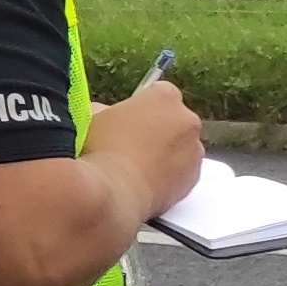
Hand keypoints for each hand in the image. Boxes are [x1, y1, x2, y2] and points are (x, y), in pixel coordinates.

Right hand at [87, 72, 205, 223]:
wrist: (111, 192)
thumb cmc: (98, 150)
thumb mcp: (91, 118)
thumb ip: (105, 110)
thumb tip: (105, 114)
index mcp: (164, 97)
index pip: (157, 93)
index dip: (139, 107)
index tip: (125, 120)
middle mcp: (187, 119)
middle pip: (173, 119)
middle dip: (156, 129)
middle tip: (128, 144)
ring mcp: (194, 150)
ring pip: (180, 146)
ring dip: (164, 152)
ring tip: (135, 167)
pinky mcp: (194, 178)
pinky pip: (182, 171)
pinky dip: (168, 175)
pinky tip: (144, 182)